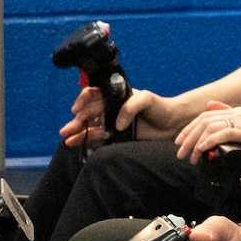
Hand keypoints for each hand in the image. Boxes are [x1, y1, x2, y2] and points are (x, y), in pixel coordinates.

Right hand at [59, 86, 192, 147]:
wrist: (173, 125)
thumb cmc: (161, 108)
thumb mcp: (147, 99)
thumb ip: (131, 106)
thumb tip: (117, 123)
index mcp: (116, 96)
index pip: (94, 95)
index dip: (83, 101)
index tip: (77, 109)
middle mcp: (111, 110)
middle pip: (89, 113)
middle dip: (77, 121)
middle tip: (67, 129)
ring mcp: (113, 124)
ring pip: (91, 127)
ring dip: (78, 132)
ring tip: (68, 139)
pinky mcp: (117, 138)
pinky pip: (99, 139)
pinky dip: (87, 141)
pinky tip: (78, 144)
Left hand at [175, 101, 240, 184]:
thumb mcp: (240, 138)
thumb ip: (226, 122)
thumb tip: (209, 105)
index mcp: (238, 112)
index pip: (205, 116)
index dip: (188, 129)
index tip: (179, 144)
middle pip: (205, 121)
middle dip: (188, 138)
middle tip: (181, 154)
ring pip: (212, 127)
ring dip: (196, 143)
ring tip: (192, 158)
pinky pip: (225, 133)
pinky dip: (210, 141)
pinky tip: (203, 149)